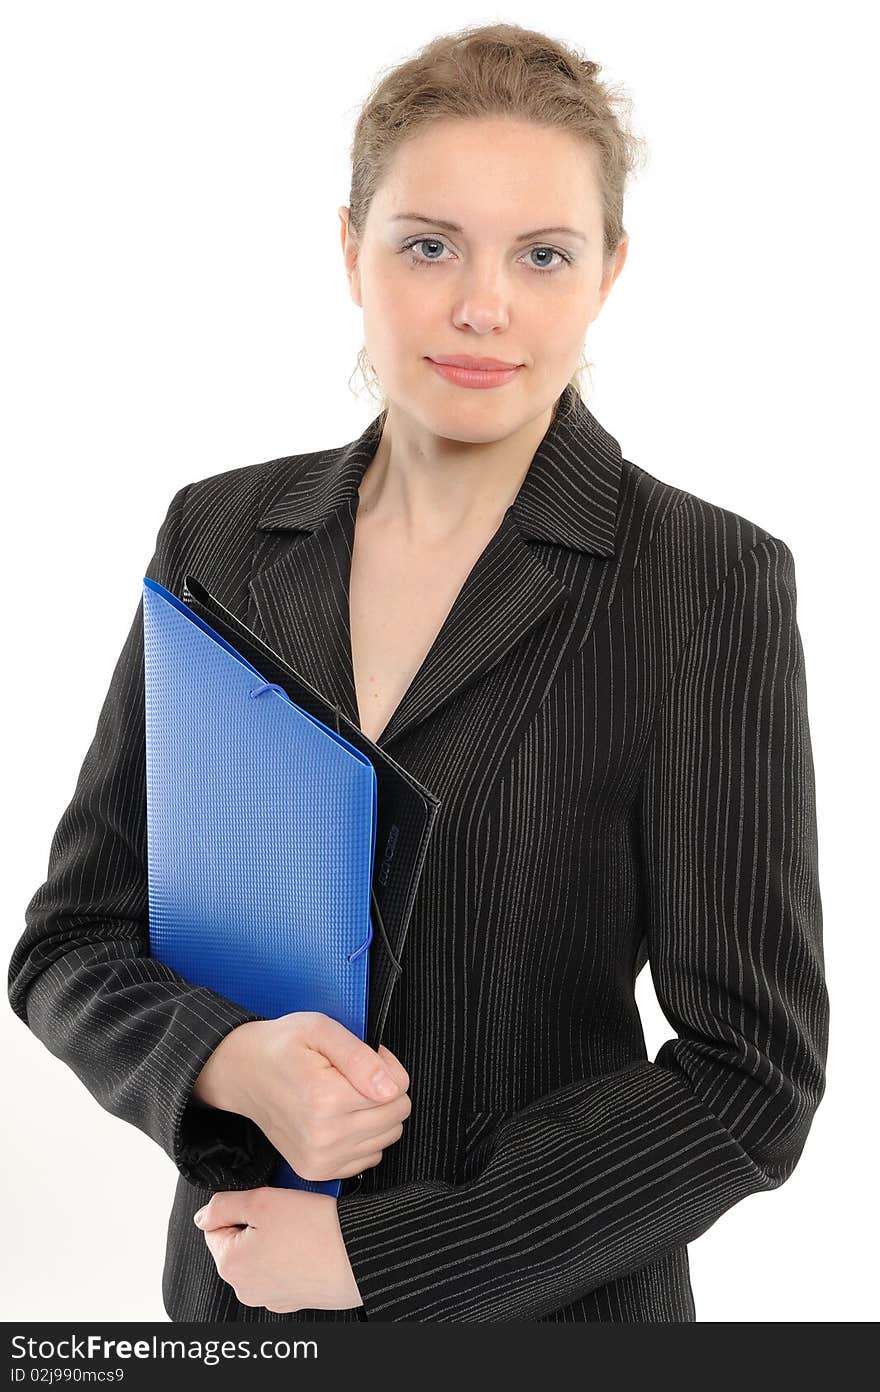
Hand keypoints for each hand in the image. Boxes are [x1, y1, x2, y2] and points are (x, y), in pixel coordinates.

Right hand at [191, 1013, 410, 1181]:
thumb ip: (360, 1056)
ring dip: (375, 1115)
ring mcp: (320, 1159)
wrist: (242, 1073)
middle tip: (353, 1075)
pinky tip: (341, 1117)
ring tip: (345, 1094)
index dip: (387, 1067)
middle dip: (384, 1092)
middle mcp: (324, 1136)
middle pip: (396, 1116)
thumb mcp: (319, 1029)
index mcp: (327, 1099)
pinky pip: (370, 1157)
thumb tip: (391, 1087)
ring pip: (387, 1138)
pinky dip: (364, 1137)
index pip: (398, 1090)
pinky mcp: (317, 1171)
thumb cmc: (280, 1046)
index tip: (366, 1058)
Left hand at [193, 1187, 362, 1312]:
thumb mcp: (262, 1200)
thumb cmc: (317, 1231)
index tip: (266, 1204)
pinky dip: (294, 1254)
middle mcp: (246, 1288)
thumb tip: (204, 1215)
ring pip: (263, 1253)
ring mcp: (272, 1296)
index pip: (216, 1226)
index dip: (241, 1207)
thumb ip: (223, 1205)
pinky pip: (284, 1267)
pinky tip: (312, 1243)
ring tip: (303, 1226)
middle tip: (286, 1212)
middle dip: (259, 1222)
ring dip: (277, 1237)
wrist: (361, 1257)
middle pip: (240, 1240)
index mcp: (231, 1266)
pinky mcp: (295, 1297)